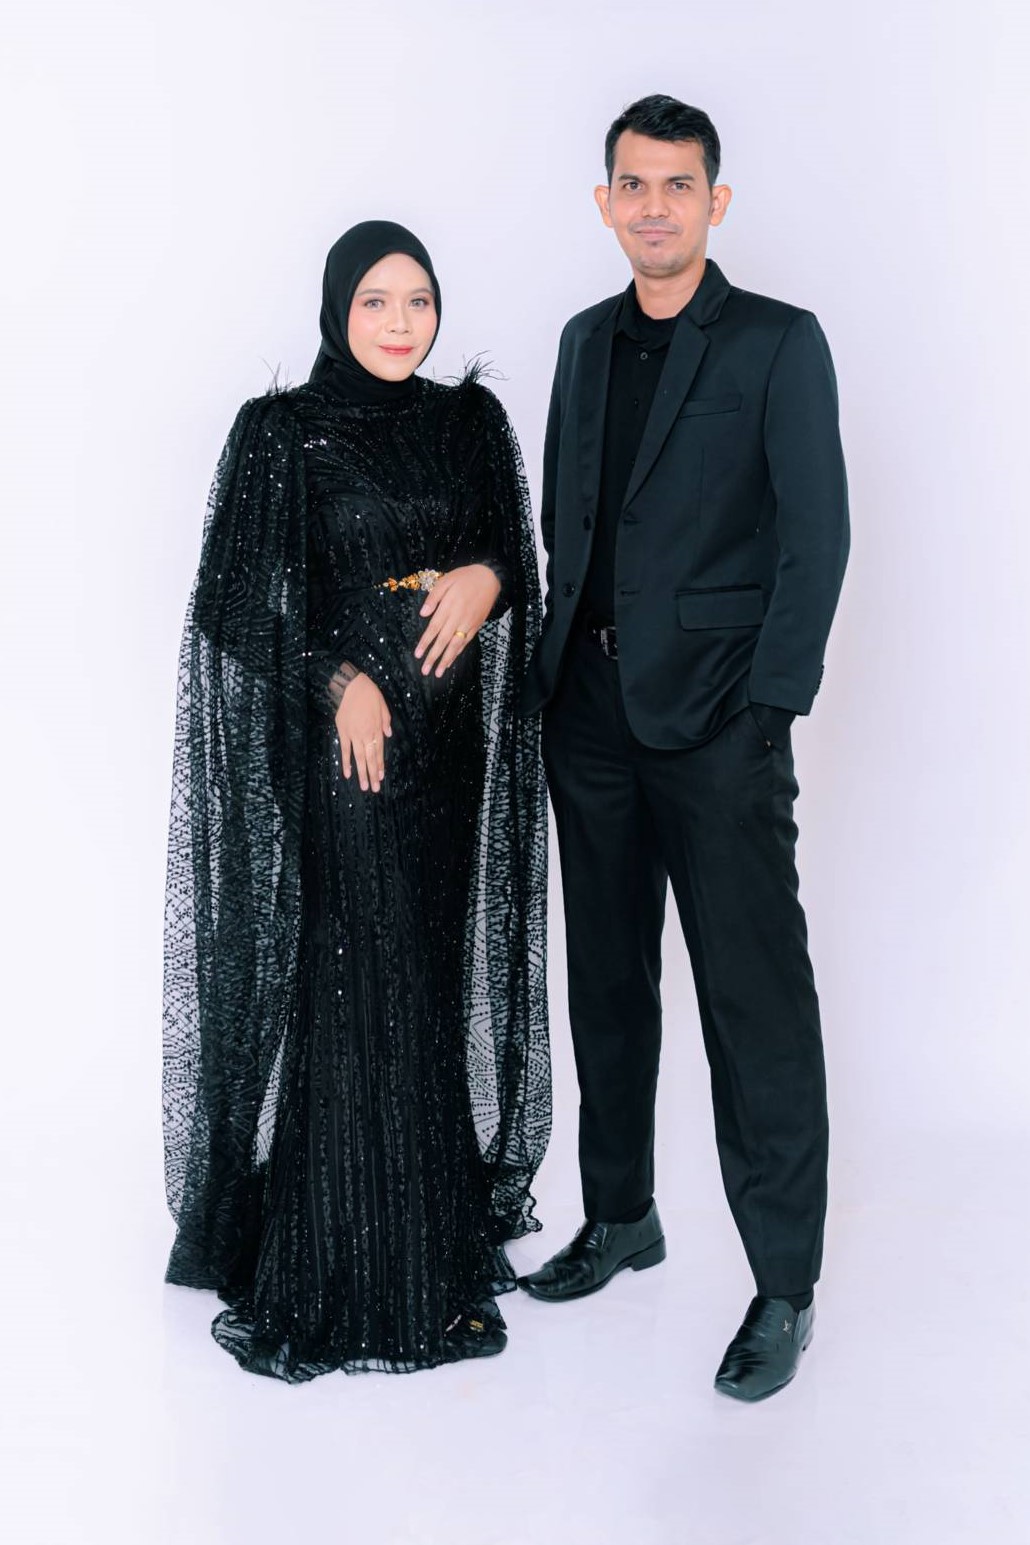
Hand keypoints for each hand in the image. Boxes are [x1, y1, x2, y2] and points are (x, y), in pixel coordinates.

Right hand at [334, 673, 391, 791]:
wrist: (350, 685)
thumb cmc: (368, 693)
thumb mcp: (383, 705)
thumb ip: (386, 721)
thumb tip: (388, 734)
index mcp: (376, 728)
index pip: (379, 751)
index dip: (380, 764)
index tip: (381, 776)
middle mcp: (366, 734)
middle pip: (371, 758)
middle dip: (373, 774)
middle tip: (375, 788)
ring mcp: (354, 735)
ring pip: (359, 757)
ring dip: (362, 773)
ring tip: (364, 786)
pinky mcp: (343, 732)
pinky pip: (345, 750)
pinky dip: (346, 762)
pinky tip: (348, 773)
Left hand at [414, 564, 500, 677]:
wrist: (489, 578)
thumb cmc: (464, 578)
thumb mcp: (446, 580)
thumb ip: (434, 597)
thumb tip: (423, 614)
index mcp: (449, 607)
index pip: (434, 628)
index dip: (425, 642)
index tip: (418, 654)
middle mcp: (458, 618)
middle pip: (443, 641)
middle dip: (433, 657)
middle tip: (425, 670)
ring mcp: (468, 624)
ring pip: (455, 645)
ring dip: (446, 660)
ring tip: (437, 672)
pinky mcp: (476, 626)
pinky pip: (465, 642)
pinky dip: (457, 653)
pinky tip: (450, 661)